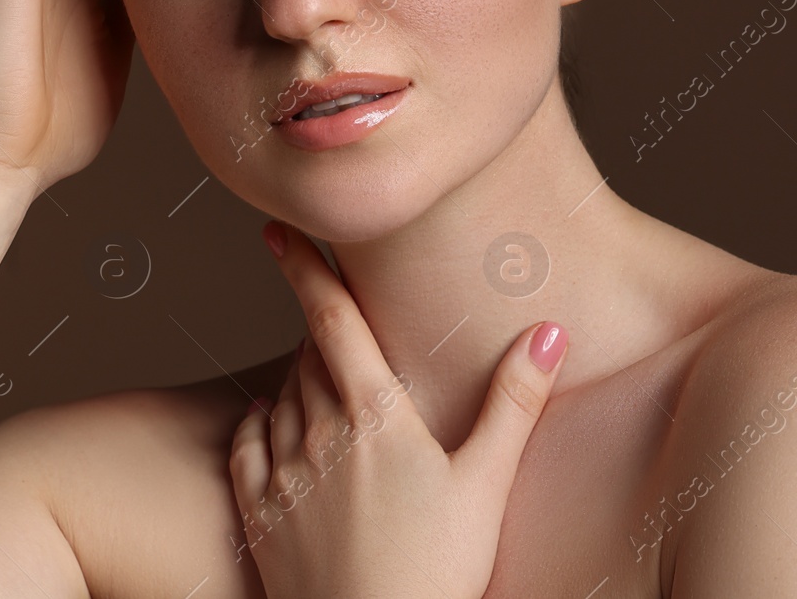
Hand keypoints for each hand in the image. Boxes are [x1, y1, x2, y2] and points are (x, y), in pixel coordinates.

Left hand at [229, 221, 568, 598]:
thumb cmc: (437, 570)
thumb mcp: (488, 482)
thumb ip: (516, 401)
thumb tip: (550, 330)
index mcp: (374, 417)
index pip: (330, 320)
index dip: (304, 269)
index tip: (277, 230)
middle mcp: (318, 435)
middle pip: (307, 355)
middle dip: (319, 327)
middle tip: (333, 310)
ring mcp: (282, 478)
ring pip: (279, 397)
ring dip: (296, 375)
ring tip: (320, 371)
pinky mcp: (259, 519)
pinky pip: (246, 448)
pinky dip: (260, 422)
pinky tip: (271, 423)